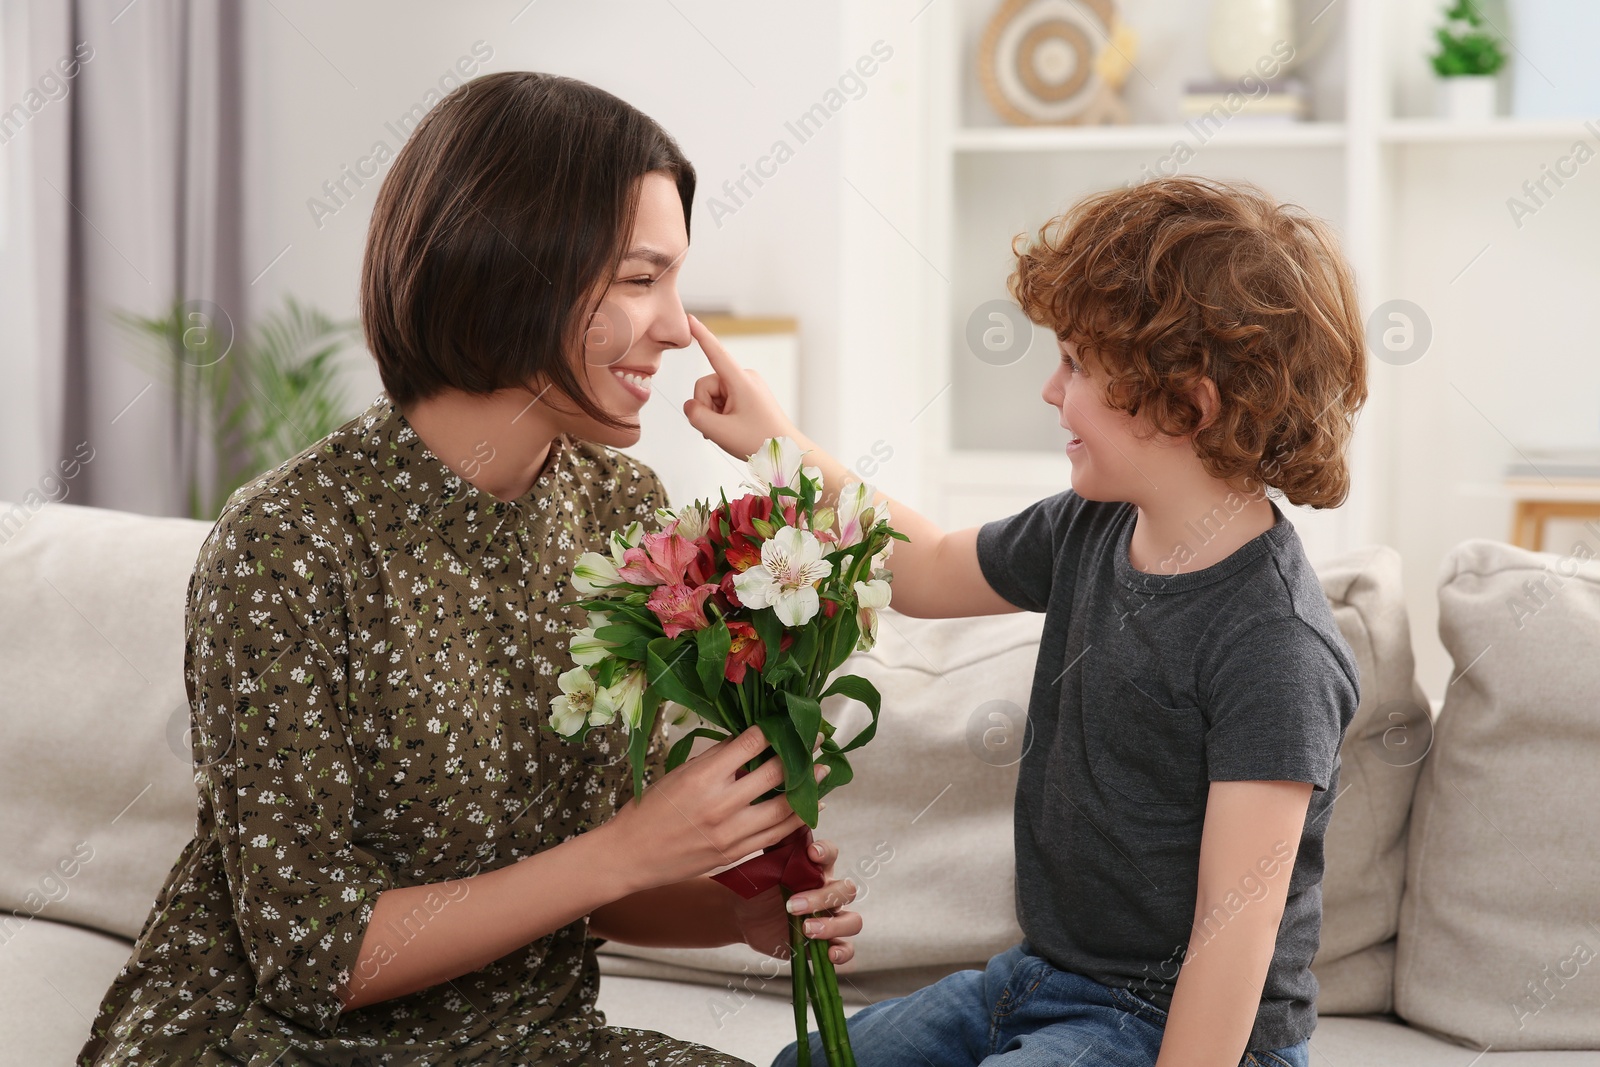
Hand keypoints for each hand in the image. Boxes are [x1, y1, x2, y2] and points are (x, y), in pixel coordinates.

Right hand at [602, 725, 816, 893]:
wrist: (630, 856)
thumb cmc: (651, 809)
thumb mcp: (679, 774)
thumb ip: (716, 759)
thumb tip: (748, 741)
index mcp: (703, 777)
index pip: (750, 744)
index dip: (774, 730)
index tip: (790, 720)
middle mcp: (721, 805)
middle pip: (774, 774)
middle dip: (801, 754)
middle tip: (818, 740)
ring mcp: (731, 833)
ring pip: (784, 808)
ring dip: (809, 788)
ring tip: (823, 771)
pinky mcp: (736, 854)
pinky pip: (776, 835)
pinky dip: (796, 819)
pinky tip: (809, 807)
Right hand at [682, 314, 802, 460]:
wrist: (787, 452)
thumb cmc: (761, 441)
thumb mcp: (720, 432)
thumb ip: (696, 416)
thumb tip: (690, 406)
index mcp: (741, 381)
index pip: (716, 353)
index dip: (700, 335)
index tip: (690, 319)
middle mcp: (745, 378)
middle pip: (706, 385)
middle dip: (706, 407)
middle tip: (719, 428)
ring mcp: (747, 386)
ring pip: (713, 395)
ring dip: (714, 414)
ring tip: (729, 430)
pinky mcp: (748, 395)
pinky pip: (723, 400)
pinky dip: (721, 415)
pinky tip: (731, 428)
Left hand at [729, 837, 861, 968]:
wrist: (743, 915)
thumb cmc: (759, 885)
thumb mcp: (765, 865)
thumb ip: (778, 843)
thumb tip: (785, 808)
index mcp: (816, 868)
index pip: (832, 855)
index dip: (826, 853)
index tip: (811, 854)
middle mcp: (828, 891)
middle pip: (846, 890)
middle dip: (821, 898)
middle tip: (791, 905)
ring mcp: (830, 918)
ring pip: (853, 920)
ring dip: (833, 925)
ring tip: (807, 930)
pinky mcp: (826, 942)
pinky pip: (847, 948)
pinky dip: (843, 952)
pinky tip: (829, 954)